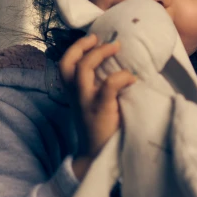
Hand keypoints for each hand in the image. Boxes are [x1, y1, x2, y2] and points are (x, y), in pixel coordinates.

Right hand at [58, 33, 136, 174]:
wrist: (97, 157)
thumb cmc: (101, 128)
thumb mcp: (93, 104)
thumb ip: (98, 87)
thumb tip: (118, 64)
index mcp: (74, 93)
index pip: (64, 65)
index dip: (75, 48)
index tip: (91, 39)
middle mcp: (76, 95)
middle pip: (68, 63)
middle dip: (82, 46)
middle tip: (100, 38)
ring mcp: (86, 102)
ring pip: (83, 69)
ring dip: (99, 54)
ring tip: (116, 47)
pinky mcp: (100, 110)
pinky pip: (108, 86)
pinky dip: (121, 77)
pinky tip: (132, 78)